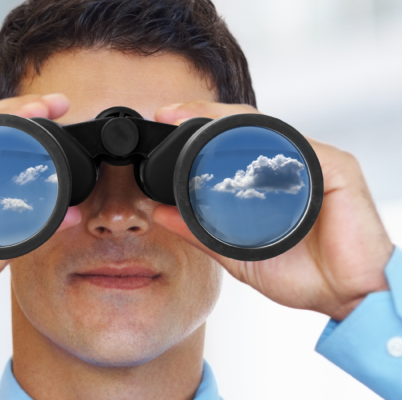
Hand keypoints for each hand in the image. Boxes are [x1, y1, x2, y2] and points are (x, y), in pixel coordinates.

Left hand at [153, 100, 392, 320]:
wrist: (345, 297)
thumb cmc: (303, 273)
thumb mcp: (236, 251)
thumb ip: (200, 231)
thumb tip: (160, 214)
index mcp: (272, 178)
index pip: (233, 143)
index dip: (199, 128)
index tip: (166, 122)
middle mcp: (293, 163)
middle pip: (247, 126)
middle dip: (205, 113)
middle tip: (169, 112)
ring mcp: (314, 162)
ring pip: (268, 127)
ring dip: (226, 118)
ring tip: (188, 114)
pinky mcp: (335, 168)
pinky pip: (299, 147)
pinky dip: (267, 140)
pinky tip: (236, 137)